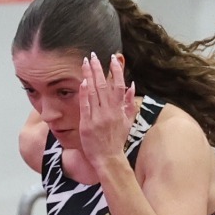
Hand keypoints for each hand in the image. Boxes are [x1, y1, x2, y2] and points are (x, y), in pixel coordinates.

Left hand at [77, 52, 137, 171]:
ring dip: (89, 75)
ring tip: (85, 62)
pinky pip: (85, 105)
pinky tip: (82, 81)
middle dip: (98, 68)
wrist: (108, 159)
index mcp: (119, 110)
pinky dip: (84, 92)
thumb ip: (130, 103)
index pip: (119, 85)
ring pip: (94, 91)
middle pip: (104, 85)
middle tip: (94, 55)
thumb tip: (132, 85)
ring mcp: (98, 117)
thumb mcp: (128, 122)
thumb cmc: (117, 140)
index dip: (116, 70)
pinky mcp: (87, 123)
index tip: (113, 58)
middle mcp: (109, 111)